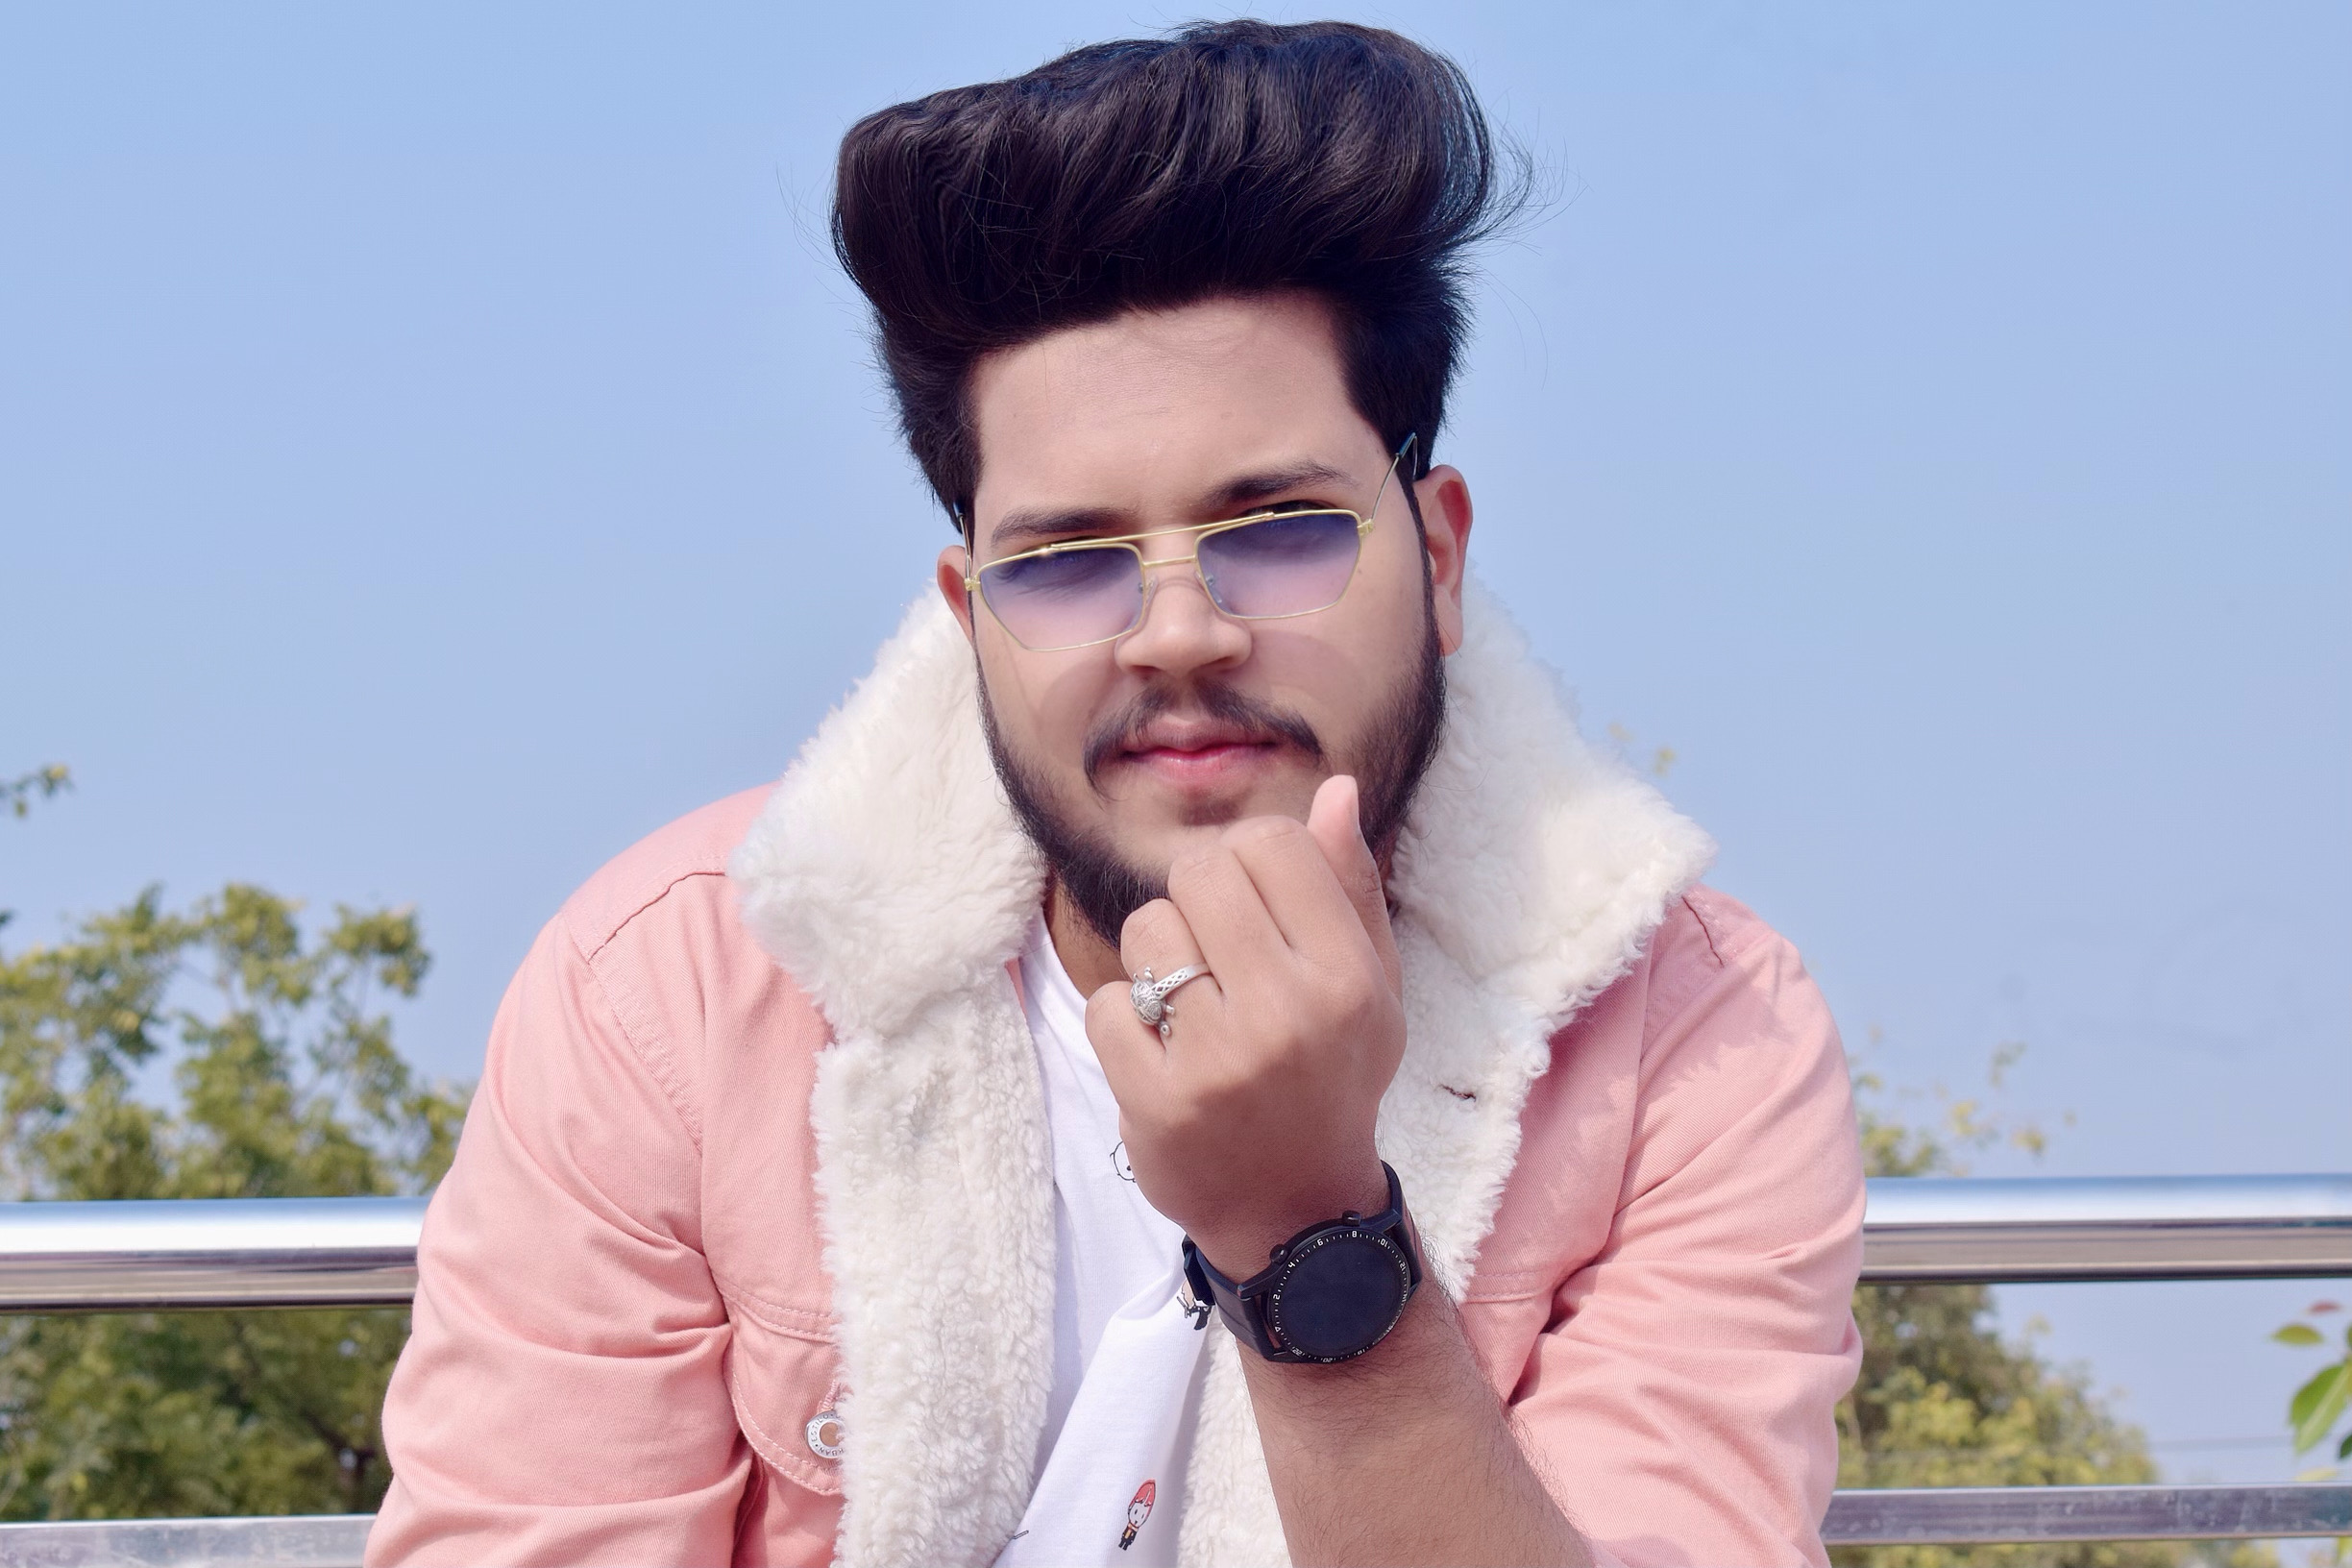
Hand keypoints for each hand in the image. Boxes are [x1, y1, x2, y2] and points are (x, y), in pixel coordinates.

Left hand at [1084, 774, 1406, 1276]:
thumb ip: (1349, 886)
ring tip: (1190, 1009)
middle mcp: (1290, 1011)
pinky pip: (1106, 1006)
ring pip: (1147, 931)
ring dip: (1155, 963)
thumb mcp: (1370, 988)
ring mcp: (1221, 1059)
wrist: (1296, 1215)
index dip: (1247, 860)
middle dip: (1195, 902)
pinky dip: (1123, 1027)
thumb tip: (1334, 789)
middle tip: (1214, 958)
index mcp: (1348, 974)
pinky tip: (1161, 1058)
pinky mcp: (1160, 1103)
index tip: (1251, 907)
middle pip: (1199, 871)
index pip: (1270, 842)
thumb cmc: (1332, 1080)